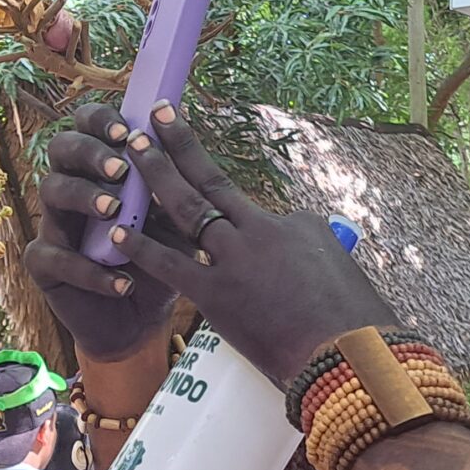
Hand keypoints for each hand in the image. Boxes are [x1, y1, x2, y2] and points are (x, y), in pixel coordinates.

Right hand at [23, 107, 186, 363]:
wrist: (140, 319)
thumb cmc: (158, 264)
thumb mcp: (174, 229)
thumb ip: (175, 197)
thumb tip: (192, 164)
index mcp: (101, 169)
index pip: (89, 124)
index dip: (102, 120)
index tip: (128, 132)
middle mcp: (72, 187)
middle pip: (62, 147)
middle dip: (90, 152)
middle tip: (121, 170)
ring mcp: (54, 222)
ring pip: (51, 190)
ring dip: (85, 197)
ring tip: (115, 213)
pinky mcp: (44, 263)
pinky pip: (56, 257)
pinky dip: (90, 270)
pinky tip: (123, 282)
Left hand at [44, 100, 396, 386]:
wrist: (351, 351)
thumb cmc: (350, 313)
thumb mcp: (329, 259)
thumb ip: (296, 237)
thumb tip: (280, 226)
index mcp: (280, 224)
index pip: (224, 181)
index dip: (192, 150)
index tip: (170, 123)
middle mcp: (254, 234)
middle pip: (204, 182)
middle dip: (172, 148)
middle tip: (147, 118)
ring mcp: (234, 264)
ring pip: (188, 213)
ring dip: (157, 181)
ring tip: (129, 155)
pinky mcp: (220, 300)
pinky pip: (175, 269)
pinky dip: (145, 250)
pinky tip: (118, 234)